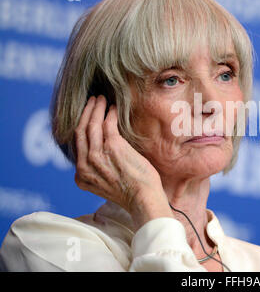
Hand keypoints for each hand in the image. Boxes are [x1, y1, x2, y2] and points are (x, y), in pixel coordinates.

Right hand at [74, 95, 173, 228]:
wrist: (143, 199)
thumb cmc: (132, 192)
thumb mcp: (106, 184)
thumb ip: (99, 169)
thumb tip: (100, 151)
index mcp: (81, 177)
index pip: (76, 146)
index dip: (81, 127)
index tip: (86, 116)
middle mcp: (85, 166)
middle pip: (80, 131)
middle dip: (85, 113)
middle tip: (92, 100)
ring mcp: (97, 156)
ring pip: (91, 125)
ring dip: (95, 108)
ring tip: (100, 98)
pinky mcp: (112, 147)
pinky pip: (107, 124)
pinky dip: (109, 114)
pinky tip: (113, 107)